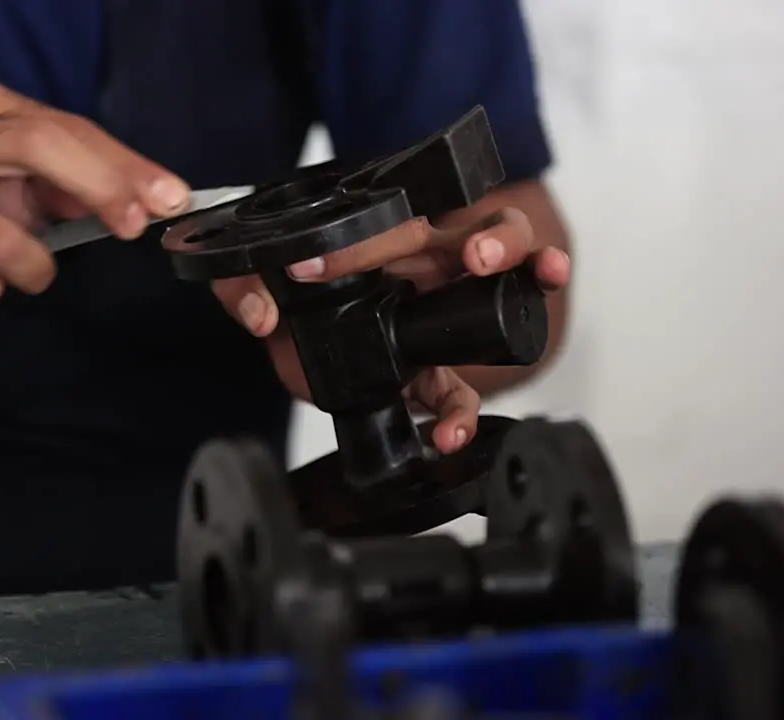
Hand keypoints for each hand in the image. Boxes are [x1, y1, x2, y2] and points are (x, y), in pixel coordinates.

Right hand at [0, 76, 191, 310]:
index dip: (120, 164)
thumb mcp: (11, 174)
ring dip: (32, 270)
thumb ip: (73, 179)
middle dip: (100, 187)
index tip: (167, 198)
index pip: (61, 126)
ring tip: (18, 269)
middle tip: (133, 226)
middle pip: (37, 147)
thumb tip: (148, 199)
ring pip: (6, 241)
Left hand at [212, 208, 570, 453]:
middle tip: (478, 259)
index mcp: (386, 234)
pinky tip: (454, 432)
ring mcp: (438, 317)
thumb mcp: (256, 274)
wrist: (286, 331)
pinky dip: (461, 415)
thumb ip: (244, 282)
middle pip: (486, 234)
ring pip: (506, 290)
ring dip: (527, 279)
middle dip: (495, 239)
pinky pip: (457, 393)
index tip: (323, 268)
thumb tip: (259, 313)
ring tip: (539, 278)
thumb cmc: (287, 290)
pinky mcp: (427, 373)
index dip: (360, 247)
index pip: (390, 226)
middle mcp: (426, 268)